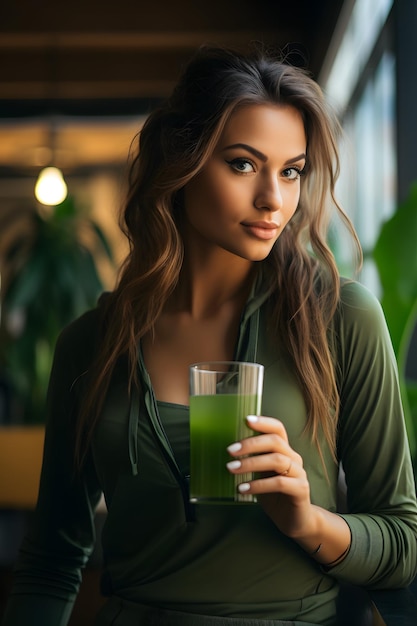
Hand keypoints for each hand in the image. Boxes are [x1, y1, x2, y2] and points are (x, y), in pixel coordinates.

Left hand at [226, 414, 313, 537]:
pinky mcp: (301, 490)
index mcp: (284, 451)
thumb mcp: (260, 475)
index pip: (278, 429)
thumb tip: (226, 452)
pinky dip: (259, 484)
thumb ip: (251, 461)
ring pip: (277, 460)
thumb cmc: (274, 495)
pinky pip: (279, 482)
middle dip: (251, 444)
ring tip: (231, 469)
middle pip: (275, 442)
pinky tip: (243, 489)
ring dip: (251, 463)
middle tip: (230, 450)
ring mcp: (299, 474)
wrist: (294, 521)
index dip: (263, 422)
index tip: (246, 419)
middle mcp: (293, 458)